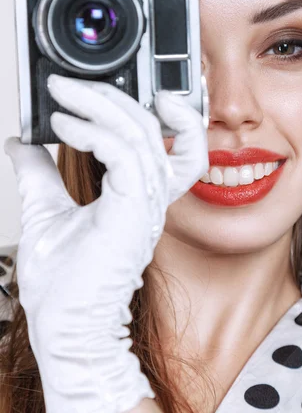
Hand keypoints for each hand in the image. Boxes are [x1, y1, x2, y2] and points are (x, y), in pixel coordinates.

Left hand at [4, 74, 208, 412]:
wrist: (67, 327)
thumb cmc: (67, 284)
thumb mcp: (44, 210)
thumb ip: (39, 174)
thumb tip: (21, 143)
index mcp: (137, 195)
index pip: (170, 142)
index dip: (152, 110)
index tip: (104, 92)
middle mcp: (148, 195)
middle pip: (150, 125)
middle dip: (110, 96)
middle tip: (68, 85)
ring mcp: (144, 203)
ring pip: (140, 132)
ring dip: (100, 106)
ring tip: (64, 97)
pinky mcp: (132, 210)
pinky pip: (125, 154)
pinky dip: (94, 132)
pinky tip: (63, 128)